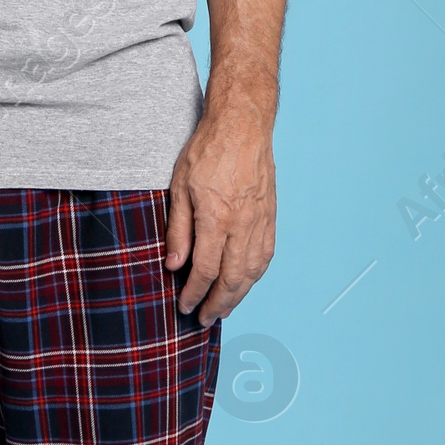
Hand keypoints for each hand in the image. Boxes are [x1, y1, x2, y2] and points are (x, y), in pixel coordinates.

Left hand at [165, 108, 274, 325]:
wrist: (243, 125)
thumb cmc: (207, 150)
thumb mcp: (179, 188)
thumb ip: (178, 229)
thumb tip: (174, 264)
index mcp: (217, 219)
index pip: (206, 270)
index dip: (194, 294)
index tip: (184, 307)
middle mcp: (243, 225)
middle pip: (232, 279)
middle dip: (217, 304)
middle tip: (204, 320)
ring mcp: (260, 221)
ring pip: (252, 272)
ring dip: (238, 296)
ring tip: (223, 309)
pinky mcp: (270, 216)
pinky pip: (265, 255)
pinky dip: (254, 276)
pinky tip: (244, 283)